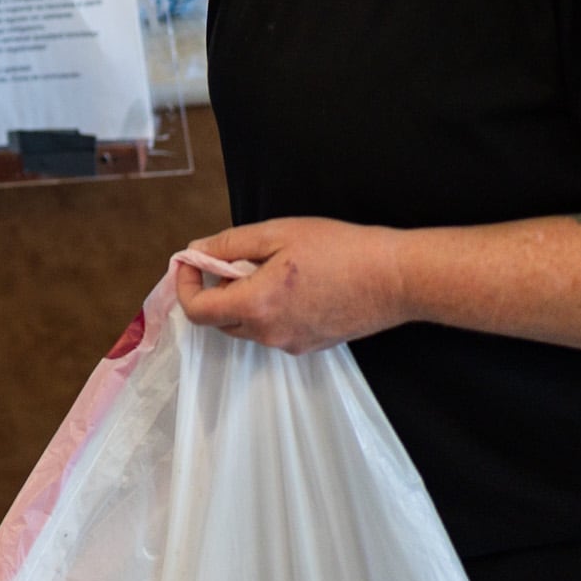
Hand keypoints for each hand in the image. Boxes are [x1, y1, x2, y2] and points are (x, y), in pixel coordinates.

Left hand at [168, 217, 411, 354]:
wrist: (396, 278)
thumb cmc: (341, 250)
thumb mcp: (278, 234)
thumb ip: (229, 245)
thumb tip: (196, 252)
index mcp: (257, 305)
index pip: (197, 311)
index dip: (185, 286)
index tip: (190, 263)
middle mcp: (269, 334)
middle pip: (220, 321)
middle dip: (216, 290)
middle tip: (235, 259)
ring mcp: (292, 345)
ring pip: (248, 326)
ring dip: (245, 300)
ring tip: (272, 268)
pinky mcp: (311, 346)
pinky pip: (275, 330)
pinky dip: (270, 310)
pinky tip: (295, 285)